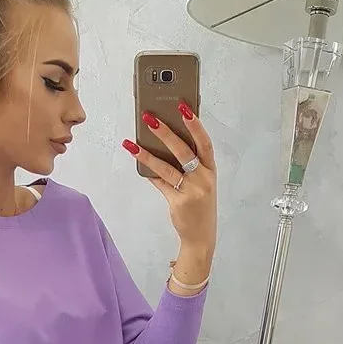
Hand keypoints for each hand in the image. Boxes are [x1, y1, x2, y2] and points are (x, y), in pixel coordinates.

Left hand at [124, 103, 216, 263]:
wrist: (201, 236)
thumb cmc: (199, 205)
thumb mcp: (201, 183)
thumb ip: (189, 166)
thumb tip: (163, 143)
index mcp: (211, 170)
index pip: (204, 143)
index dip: (195, 125)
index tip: (183, 107)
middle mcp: (204, 179)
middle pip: (183, 151)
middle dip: (165, 133)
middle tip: (149, 118)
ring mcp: (192, 191)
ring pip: (167, 168)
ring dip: (148, 154)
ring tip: (132, 143)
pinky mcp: (178, 202)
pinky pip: (160, 183)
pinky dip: (149, 173)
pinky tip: (137, 161)